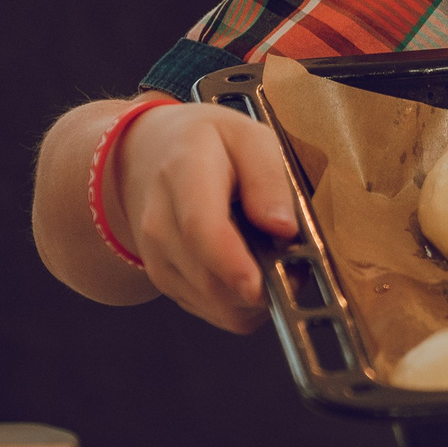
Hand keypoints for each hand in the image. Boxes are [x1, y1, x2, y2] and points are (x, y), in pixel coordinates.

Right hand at [105, 101, 301, 333]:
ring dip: (255, 296)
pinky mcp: (166, 282)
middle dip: (262, 285)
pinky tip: (252, 268)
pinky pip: (214, 310)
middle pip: (210, 279)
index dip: (233, 264)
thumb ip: (268, 178)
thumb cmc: (207, 143)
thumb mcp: (249, 136)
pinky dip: (242, 301)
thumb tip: (283, 228)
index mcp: (184, 174)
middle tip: (298, 264)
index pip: (201, 229)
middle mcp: (161, 224)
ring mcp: (158, 258)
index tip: (261, 284)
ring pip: (215, 303)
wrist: (149, 156)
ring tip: (276, 260)